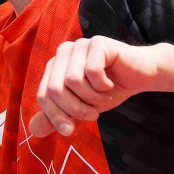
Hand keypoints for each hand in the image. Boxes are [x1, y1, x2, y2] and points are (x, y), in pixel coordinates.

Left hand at [30, 37, 162, 137]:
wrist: (140, 77)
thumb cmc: (108, 91)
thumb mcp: (79, 108)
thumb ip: (57, 117)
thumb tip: (34, 130)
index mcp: (54, 67)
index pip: (43, 95)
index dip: (55, 116)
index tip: (70, 130)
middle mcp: (63, 53)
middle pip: (54, 89)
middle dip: (75, 109)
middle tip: (93, 114)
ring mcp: (79, 45)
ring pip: (73, 81)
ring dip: (92, 97)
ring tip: (103, 95)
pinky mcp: (97, 42)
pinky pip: (91, 71)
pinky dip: (103, 85)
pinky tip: (111, 82)